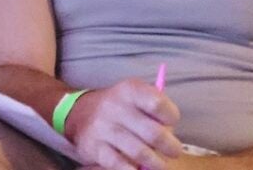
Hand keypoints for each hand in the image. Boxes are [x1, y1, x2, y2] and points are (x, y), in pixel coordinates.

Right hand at [66, 81, 182, 169]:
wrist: (79, 112)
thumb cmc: (120, 107)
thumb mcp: (136, 97)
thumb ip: (156, 109)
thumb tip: (170, 134)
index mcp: (130, 90)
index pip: (158, 104)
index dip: (170, 116)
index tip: (171, 123)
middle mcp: (115, 107)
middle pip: (153, 133)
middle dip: (170, 146)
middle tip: (174, 151)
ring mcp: (103, 128)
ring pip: (139, 152)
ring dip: (156, 163)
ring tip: (160, 164)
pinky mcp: (94, 147)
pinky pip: (118, 164)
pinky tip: (138, 169)